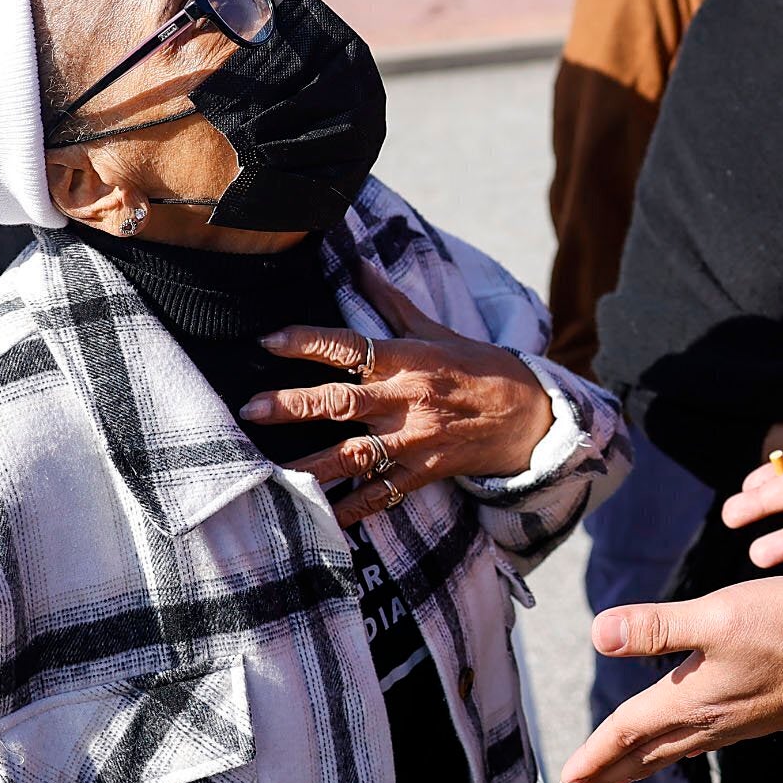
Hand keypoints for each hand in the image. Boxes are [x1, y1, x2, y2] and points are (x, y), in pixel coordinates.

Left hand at [243, 267, 553, 526]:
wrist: (532, 416)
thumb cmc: (480, 367)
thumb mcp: (438, 330)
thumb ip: (392, 304)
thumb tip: (358, 264)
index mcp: (408, 360)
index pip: (350, 346)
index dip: (308, 341)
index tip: (267, 340)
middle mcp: (406, 400)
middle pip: (341, 403)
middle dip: (293, 407)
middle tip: (250, 409)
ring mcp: (414, 440)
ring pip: (353, 456)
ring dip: (310, 466)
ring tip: (268, 473)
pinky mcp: (424, 472)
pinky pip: (382, 495)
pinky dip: (352, 510)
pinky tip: (321, 519)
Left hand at [557, 577, 782, 782]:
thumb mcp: (718, 614)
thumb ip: (658, 627)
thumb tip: (598, 634)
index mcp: (692, 700)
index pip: (628, 730)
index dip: (595, 752)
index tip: (568, 778)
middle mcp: (712, 720)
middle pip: (649, 751)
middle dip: (612, 770)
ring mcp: (741, 722)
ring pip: (680, 749)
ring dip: (645, 762)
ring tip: (624, 771)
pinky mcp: (766, 715)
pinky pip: (710, 741)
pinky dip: (684, 748)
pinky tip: (693, 738)